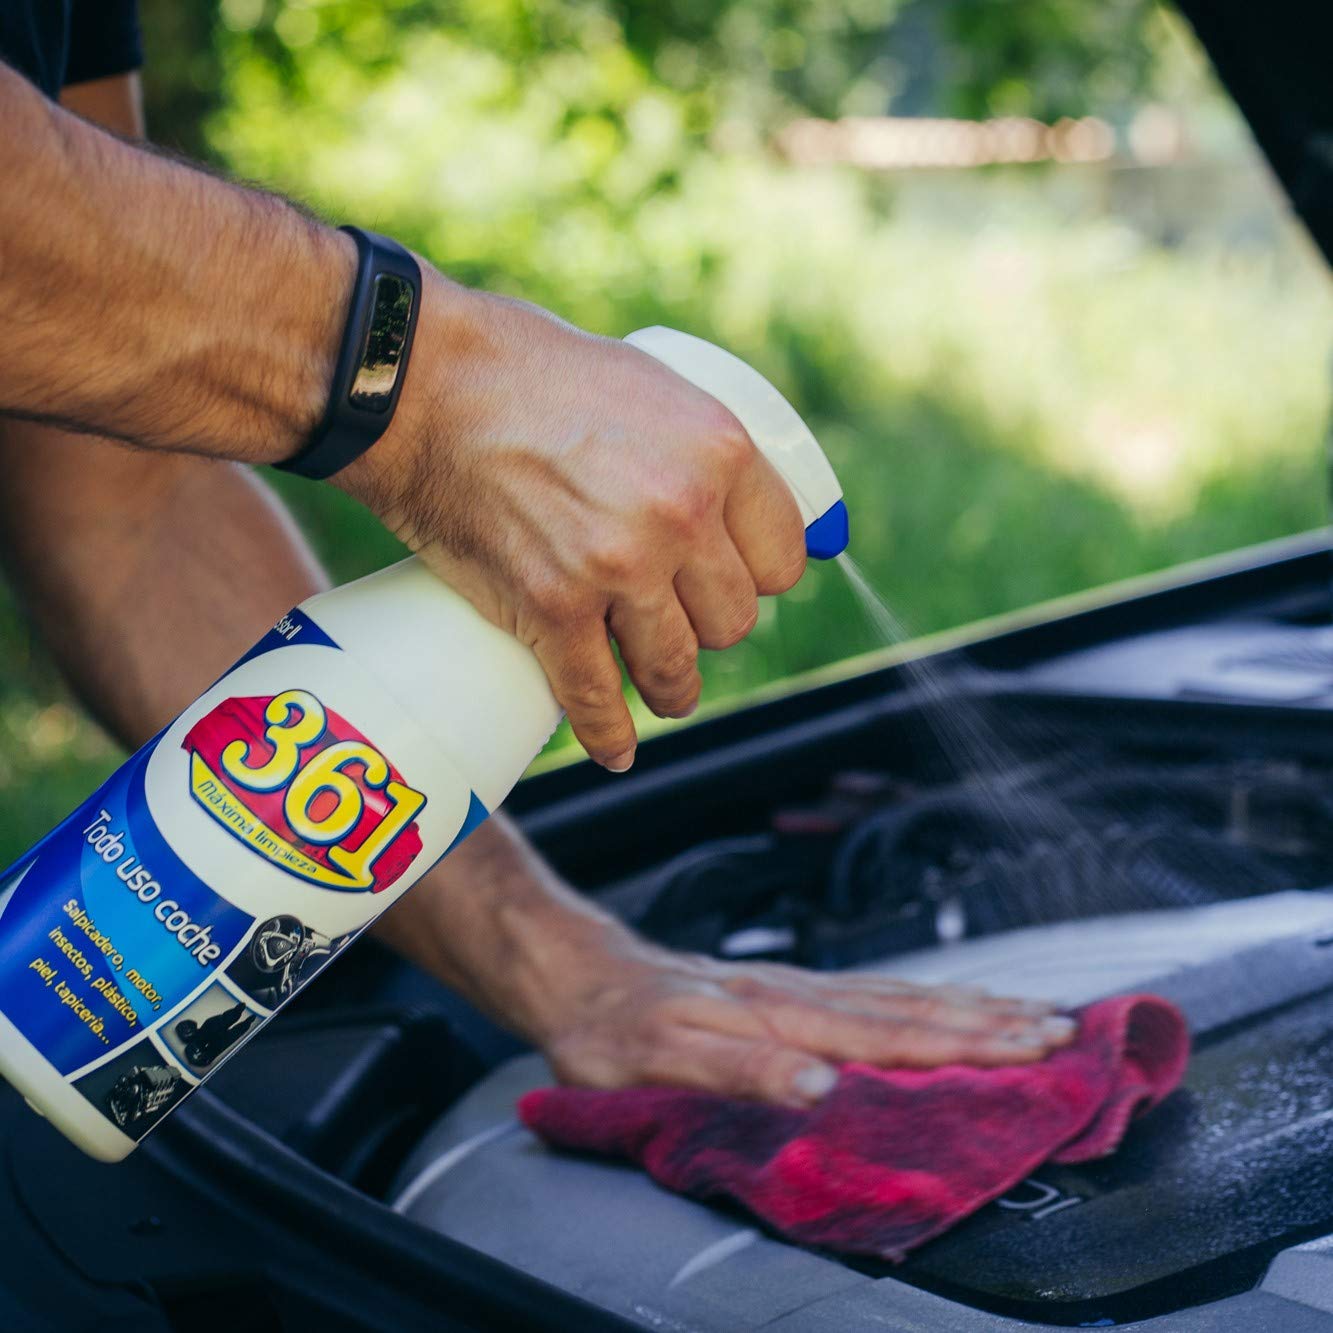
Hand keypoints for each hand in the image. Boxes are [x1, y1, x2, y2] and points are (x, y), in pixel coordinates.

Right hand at [338, 274, 806, 770]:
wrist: (423, 386)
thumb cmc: (527, 369)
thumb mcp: (647, 384)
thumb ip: (692, 444)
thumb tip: (723, 495)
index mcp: (720, 452)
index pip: (782, 560)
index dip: (760, 580)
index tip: (734, 584)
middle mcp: (681, 516)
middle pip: (732, 621)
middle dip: (708, 627)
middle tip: (679, 620)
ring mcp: (616, 569)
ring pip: (675, 667)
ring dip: (671, 688)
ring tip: (661, 688)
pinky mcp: (551, 611)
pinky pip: (596, 699)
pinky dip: (607, 735)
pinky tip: (615, 748)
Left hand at [532, 931, 1077, 1107]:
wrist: (578, 972)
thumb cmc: (612, 1026)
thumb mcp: (658, 1058)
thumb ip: (740, 1070)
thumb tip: (820, 1088)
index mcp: (779, 1017)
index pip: (891, 1034)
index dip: (966, 1044)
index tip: (1036, 1049)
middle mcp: (797, 996)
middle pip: (911, 1010)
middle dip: (992, 1025)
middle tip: (1066, 1034)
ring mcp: (794, 988)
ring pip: (898, 996)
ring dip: (969, 1007)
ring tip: (1031, 1014)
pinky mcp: (783, 987)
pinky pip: (869, 991)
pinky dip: (921, 997)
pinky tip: (943, 1003)